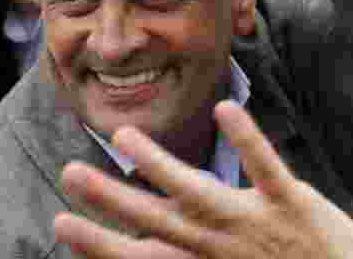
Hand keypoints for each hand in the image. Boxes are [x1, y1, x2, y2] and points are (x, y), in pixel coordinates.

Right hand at [53, 101, 352, 258]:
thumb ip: (191, 256)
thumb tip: (150, 245)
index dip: (98, 244)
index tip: (61, 224)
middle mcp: (219, 247)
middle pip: (157, 221)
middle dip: (111, 199)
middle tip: (70, 173)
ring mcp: (254, 224)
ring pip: (198, 192)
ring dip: (160, 165)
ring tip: (126, 136)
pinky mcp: (292, 204)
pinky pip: (265, 169)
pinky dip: (247, 140)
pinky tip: (225, 109)